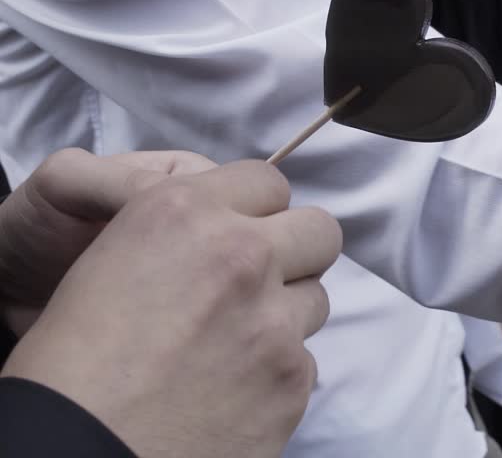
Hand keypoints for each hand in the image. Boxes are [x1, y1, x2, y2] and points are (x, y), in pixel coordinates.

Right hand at [2, 160, 341, 457]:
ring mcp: (275, 321)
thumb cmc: (71, 363)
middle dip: (297, 249)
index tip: (246, 229)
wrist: (76, 450)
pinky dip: (277, 370)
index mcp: (184, 212)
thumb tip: (227, 231)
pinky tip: (233, 388)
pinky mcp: (292, 380)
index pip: (267, 181)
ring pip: (315, 298)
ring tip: (236, 343)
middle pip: (318, 230)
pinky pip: (304, 359)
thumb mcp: (108, 261)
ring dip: (285, 313)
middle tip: (264, 278)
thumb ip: (184, 233)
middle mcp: (241, 256)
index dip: (257, 208)